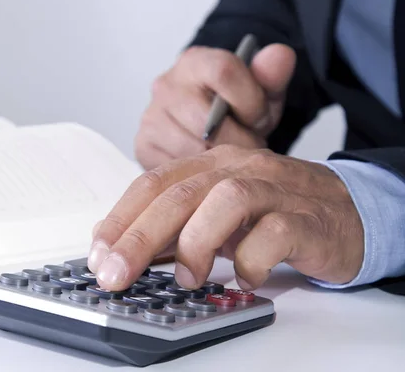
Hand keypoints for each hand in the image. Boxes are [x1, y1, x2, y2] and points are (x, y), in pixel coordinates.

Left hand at [88, 145, 363, 290]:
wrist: (346, 208)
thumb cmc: (272, 212)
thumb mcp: (215, 214)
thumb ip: (174, 225)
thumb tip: (122, 249)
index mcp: (209, 165)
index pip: (153, 184)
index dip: (120, 218)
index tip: (98, 254)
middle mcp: (238, 168)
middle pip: (178, 194)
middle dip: (138, 237)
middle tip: (115, 275)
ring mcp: (274, 189)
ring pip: (225, 201)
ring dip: (196, 244)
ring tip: (188, 278)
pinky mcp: (306, 218)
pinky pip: (274, 234)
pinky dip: (252, 261)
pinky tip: (246, 278)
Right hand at [135, 43, 296, 169]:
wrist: (208, 129)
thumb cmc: (236, 110)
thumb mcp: (262, 92)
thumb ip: (273, 75)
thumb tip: (281, 55)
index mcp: (195, 61)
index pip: (224, 71)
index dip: (250, 102)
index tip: (259, 119)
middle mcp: (166, 85)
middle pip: (208, 120)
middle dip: (238, 141)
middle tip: (249, 148)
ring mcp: (151, 117)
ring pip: (194, 149)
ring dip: (219, 161)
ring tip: (230, 158)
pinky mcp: (142, 146)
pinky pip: (177, 168)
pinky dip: (198, 174)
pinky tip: (210, 169)